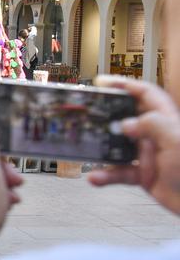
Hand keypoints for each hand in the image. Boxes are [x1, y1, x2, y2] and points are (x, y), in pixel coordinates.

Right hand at [88, 76, 179, 214]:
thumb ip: (152, 125)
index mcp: (167, 120)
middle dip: (107, 115)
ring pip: (118, 146)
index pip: (145, 94)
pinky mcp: (144, 174)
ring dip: (102, 150)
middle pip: (127, 117)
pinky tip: (96, 177)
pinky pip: (119, 171)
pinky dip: (106, 175)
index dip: (125, 85)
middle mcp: (156, 135)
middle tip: (88, 114)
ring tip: (88, 148)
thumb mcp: (176, 141)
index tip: (103, 82)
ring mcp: (148, 154)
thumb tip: (126, 123)